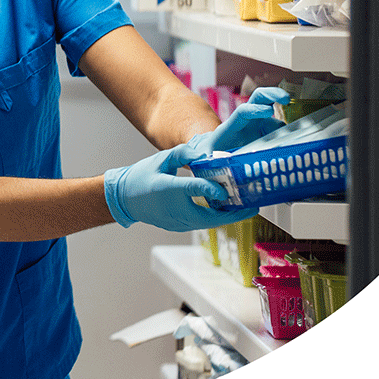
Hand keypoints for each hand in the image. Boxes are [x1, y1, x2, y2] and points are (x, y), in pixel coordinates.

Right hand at [104, 143, 259, 231]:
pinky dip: (217, 217)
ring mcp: (178, 222)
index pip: (193, 190)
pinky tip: (227, 209)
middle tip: (254, 205)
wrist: (124, 199)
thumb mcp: (160, 160)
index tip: (226, 189)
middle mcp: (175, 210)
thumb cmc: (140, 177)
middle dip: (235, 212)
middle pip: (211, 216)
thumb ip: (182, 154)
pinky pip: (203, 223)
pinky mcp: (180, 226)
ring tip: (246, 207)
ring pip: (209, 222)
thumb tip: (202, 152)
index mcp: (168, 190)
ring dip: (228, 215)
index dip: (211, 190)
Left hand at [188, 87, 289, 157]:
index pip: (243, 112)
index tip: (267, 111)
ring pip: (274, 119)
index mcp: (230, 127)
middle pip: (259, 100)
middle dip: (272, 94)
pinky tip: (292, 147)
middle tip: (285, 98)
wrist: (213, 154)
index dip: (255, 110)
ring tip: (293, 138)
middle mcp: (245, 123)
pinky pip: (279, 133)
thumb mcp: (205, 158)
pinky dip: (287, 137)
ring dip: (284, 126)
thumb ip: (204, 160)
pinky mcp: (265, 135)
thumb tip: (202, 166)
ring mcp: (256, 127)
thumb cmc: (209, 155)